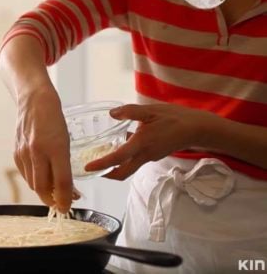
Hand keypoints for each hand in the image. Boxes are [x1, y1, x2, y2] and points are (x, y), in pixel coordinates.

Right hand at [14, 84, 73, 211]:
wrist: (34, 100)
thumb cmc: (54, 118)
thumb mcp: (66, 141)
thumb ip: (65, 164)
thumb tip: (68, 188)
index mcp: (56, 147)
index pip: (61, 182)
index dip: (65, 199)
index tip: (68, 207)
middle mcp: (38, 152)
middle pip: (43, 188)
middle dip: (53, 201)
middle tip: (61, 204)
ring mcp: (24, 153)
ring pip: (33, 183)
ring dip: (44, 192)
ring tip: (54, 193)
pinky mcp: (16, 153)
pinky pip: (25, 175)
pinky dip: (34, 181)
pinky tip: (41, 179)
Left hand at [84, 104, 216, 179]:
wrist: (197, 128)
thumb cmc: (174, 118)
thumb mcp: (150, 110)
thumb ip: (129, 111)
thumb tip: (111, 113)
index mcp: (141, 144)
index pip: (117, 159)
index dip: (101, 164)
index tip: (88, 168)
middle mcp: (144, 155)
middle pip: (122, 173)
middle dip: (106, 174)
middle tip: (92, 169)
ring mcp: (150, 157)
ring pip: (129, 167)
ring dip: (114, 166)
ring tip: (100, 156)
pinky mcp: (153, 155)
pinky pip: (135, 160)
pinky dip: (124, 157)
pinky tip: (119, 143)